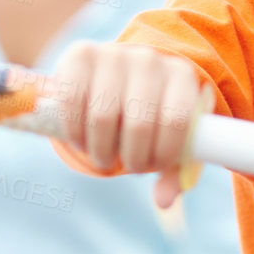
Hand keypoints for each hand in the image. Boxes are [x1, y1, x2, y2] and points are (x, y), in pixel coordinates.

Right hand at [51, 42, 214, 207]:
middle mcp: (149, 59)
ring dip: (102, 150)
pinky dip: (76, 132)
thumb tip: (163, 200)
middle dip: (132, 157)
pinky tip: (82, 140)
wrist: (118, 77)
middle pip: (139, 124)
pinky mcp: (80, 54)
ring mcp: (114, 54)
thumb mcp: (169, 142)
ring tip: (104, 157)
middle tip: (127, 166)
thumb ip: (174, 172)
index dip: (163, 154)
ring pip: (103, 118)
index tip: (155, 165)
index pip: (177, 121)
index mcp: (181, 76)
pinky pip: (73, 102)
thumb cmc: (150, 117)